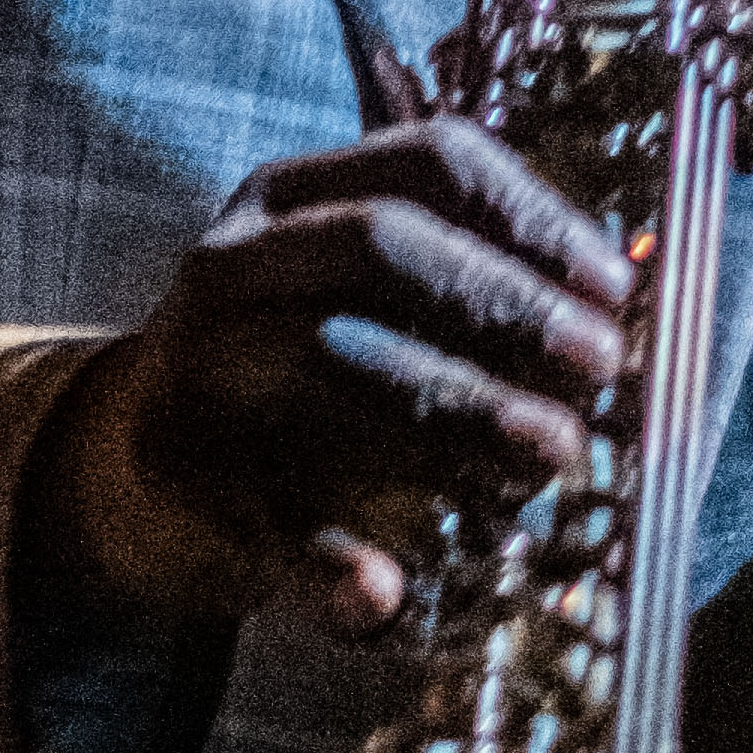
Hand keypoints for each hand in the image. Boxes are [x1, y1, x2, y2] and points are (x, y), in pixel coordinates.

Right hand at [25, 113, 632, 645]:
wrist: (130, 465)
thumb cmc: (297, 376)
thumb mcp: (361, 300)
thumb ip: (471, 290)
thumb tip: (623, 320)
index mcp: (295, 197)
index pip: (432, 162)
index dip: (537, 216)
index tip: (615, 287)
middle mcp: (236, 261)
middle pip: (382, 245)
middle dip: (508, 302)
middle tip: (599, 367)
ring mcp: (197, 364)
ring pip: (332, 360)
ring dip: (460, 408)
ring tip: (551, 454)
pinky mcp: (179, 472)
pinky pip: (264, 514)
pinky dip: (327, 557)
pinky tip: (386, 591)